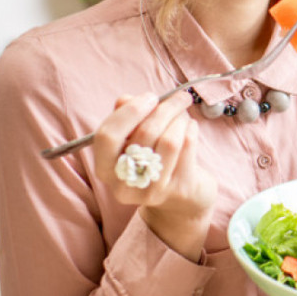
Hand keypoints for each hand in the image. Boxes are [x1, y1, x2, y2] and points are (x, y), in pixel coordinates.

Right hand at [91, 91, 217, 260]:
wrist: (182, 198)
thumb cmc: (153, 160)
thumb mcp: (133, 139)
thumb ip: (126, 118)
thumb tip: (126, 99)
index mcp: (105, 168)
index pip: (108, 135)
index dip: (130, 111)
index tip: (150, 97)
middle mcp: (124, 184)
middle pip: (144, 134)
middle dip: (165, 109)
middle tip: (179, 97)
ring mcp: (152, 190)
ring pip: (169, 140)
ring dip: (180, 119)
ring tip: (184, 114)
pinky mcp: (179, 189)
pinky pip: (188, 147)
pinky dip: (191, 129)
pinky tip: (190, 127)